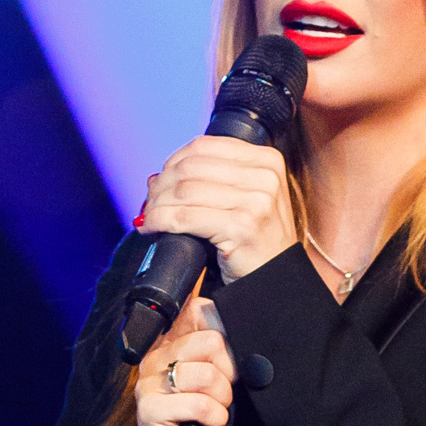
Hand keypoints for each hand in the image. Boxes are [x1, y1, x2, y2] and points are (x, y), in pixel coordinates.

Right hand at [125, 290, 237, 425]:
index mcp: (170, 346)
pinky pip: (200, 404)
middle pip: (210, 342)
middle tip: (221, 396)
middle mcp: (155, 358)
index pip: (200, 311)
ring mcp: (149, 383)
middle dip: (228, 373)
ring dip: (221, 400)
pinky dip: (214, 419)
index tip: (229, 365)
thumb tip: (241, 335)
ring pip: (207, 374)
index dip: (225, 336)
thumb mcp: (217, 386)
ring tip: (212, 413)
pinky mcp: (150, 409)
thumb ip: (223, 358)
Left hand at [137, 131, 298, 285]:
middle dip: (162, 184)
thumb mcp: (245, 197)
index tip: (161, 180)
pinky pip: (185, 218)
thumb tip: (158, 176)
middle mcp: (265, 176)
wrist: (276, 279)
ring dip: (157, 204)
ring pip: (184, 191)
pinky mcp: (242, 227)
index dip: (174, 161)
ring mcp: (256, 202)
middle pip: (191, 167)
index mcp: (267, 160)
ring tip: (149, 216)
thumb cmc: (255, 241)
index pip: (205, 147)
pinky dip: (160, 221)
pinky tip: (151, 228)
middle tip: (150, 201)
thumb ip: (214, 179)